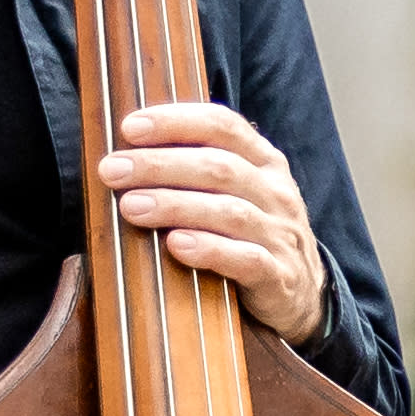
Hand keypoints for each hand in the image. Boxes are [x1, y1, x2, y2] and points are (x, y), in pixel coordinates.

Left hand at [100, 98, 327, 343]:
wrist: (302, 294)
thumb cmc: (248, 235)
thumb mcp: (233, 193)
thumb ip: (195, 169)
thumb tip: (124, 151)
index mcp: (263, 161)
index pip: (223, 126)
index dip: (176, 122)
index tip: (129, 128)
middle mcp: (275, 191)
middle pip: (218, 167)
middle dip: (159, 165)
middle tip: (112, 170)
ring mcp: (281, 233)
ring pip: (228, 211)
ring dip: (174, 205)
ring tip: (131, 207)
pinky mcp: (280, 275)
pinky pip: (246, 259)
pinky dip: (209, 249)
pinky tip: (176, 245)